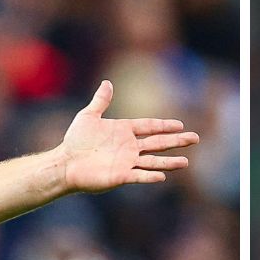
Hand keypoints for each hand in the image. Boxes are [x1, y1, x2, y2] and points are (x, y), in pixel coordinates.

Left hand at [59, 81, 199, 193]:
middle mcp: (129, 147)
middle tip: (195, 138)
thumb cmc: (74, 141)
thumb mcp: (88, 116)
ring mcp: (126, 162)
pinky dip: (150, 176)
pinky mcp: (120, 176)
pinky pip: (138, 175)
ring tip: (186, 161)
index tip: (180, 124)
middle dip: (176, 141)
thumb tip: (107, 83)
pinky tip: (162, 176)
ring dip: (169, 161)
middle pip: (157, 143)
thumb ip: (101, 101)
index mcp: (124, 131)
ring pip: (153, 161)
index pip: (149, 126)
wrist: (64, 163)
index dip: (164, 125)